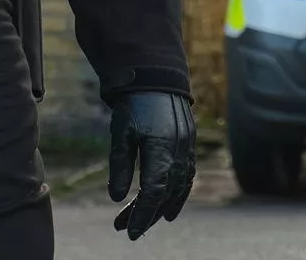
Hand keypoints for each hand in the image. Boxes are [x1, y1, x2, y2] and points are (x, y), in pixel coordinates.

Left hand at [107, 91, 195, 240]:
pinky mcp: (188, 142)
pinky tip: (168, 203)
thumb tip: (116, 198)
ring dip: (162, 206)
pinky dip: (178, 192)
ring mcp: (187, 147)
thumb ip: (119, 165)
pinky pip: (187, 174)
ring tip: (145, 220)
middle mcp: (179, 151)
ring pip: (179, 187)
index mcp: (161, 149)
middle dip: (146, 214)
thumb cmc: (133, 102)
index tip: (129, 231)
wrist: (154, 73)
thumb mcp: (121, 131)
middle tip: (125, 227)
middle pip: (165, 194)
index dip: (142, 214)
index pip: (153, 193)